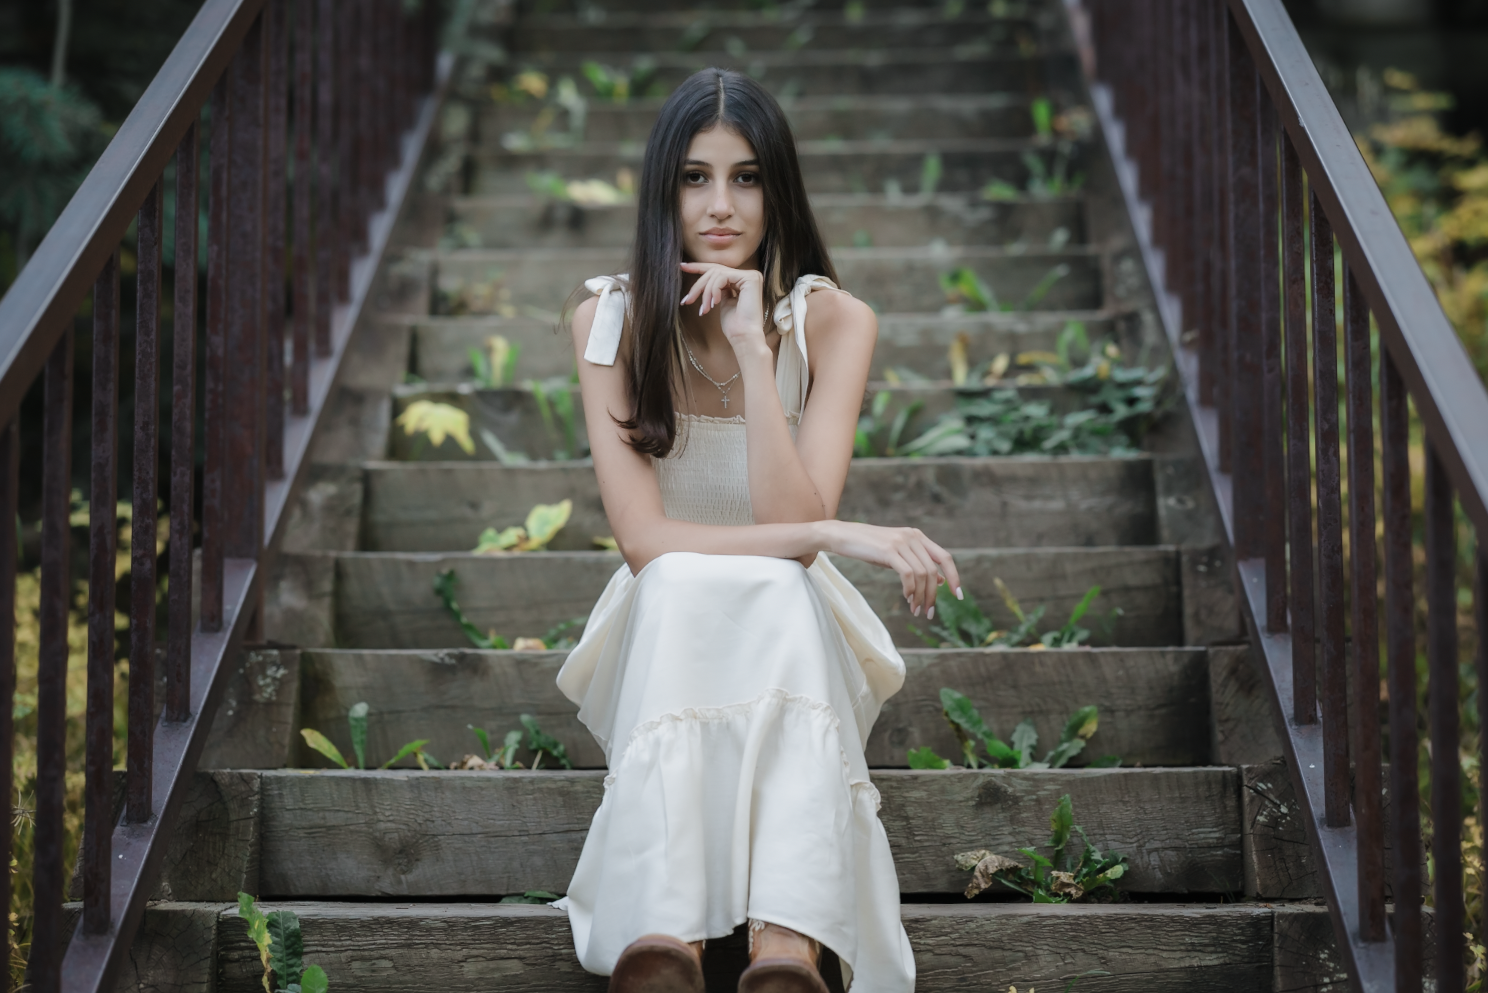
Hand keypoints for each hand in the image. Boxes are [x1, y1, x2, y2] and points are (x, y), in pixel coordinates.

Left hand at [680, 262, 766, 353]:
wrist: (744, 337)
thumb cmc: (734, 326)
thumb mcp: (722, 303)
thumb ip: (717, 289)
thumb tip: (704, 283)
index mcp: (742, 281)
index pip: (718, 270)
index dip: (699, 267)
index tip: (682, 266)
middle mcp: (748, 276)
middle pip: (715, 271)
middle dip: (698, 285)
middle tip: (687, 300)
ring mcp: (751, 276)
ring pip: (716, 274)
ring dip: (705, 292)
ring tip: (704, 309)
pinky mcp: (750, 278)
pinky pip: (722, 277)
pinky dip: (714, 290)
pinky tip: (714, 304)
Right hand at [817, 520, 960, 618]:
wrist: (844, 536)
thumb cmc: (870, 548)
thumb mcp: (898, 555)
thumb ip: (918, 564)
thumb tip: (940, 580)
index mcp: (918, 536)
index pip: (945, 557)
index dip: (954, 577)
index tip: (958, 595)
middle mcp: (913, 537)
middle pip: (933, 570)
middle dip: (933, 595)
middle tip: (928, 612)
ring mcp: (901, 542)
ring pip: (922, 574)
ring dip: (921, 596)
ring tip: (915, 610)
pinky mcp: (889, 550)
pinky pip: (908, 574)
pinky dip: (910, 589)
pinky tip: (907, 598)